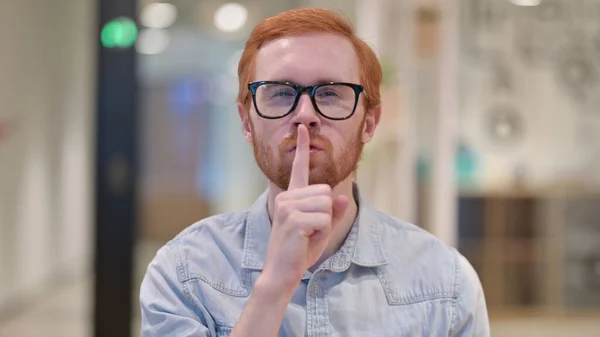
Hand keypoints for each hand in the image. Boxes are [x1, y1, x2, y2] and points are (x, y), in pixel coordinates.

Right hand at [261, 124, 348, 289]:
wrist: (281, 272)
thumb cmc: (299, 251)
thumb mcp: (321, 230)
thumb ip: (333, 214)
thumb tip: (343, 197)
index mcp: (291, 197)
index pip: (299, 168)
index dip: (303, 148)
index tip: (304, 129)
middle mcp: (287, 197)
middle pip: (326, 192)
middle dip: (326, 214)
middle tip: (310, 231)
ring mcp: (288, 206)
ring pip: (327, 205)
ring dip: (324, 224)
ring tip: (307, 235)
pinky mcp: (293, 218)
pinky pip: (324, 219)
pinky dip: (322, 232)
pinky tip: (306, 240)